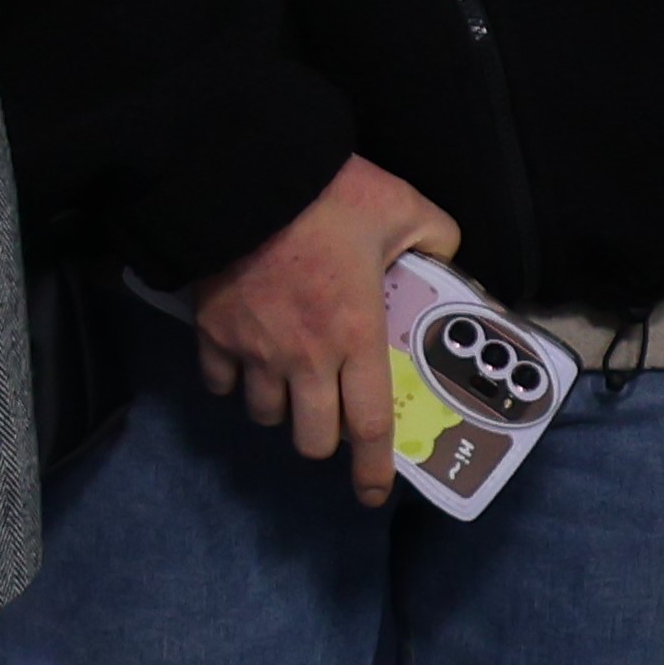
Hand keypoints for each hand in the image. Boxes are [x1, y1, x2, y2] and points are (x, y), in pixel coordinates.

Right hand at [184, 155, 462, 506]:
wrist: (244, 171)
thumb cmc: (329, 194)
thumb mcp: (403, 207)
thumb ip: (437, 239)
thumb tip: (451, 263)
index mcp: (356, 336)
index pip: (369, 426)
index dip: (374, 470)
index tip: (374, 493)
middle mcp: (305, 358)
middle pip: (311, 438)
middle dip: (323, 439)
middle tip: (331, 416)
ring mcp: (253, 348)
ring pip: (264, 415)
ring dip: (279, 408)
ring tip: (287, 383)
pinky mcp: (212, 330)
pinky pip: (219, 382)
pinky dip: (231, 380)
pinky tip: (243, 359)